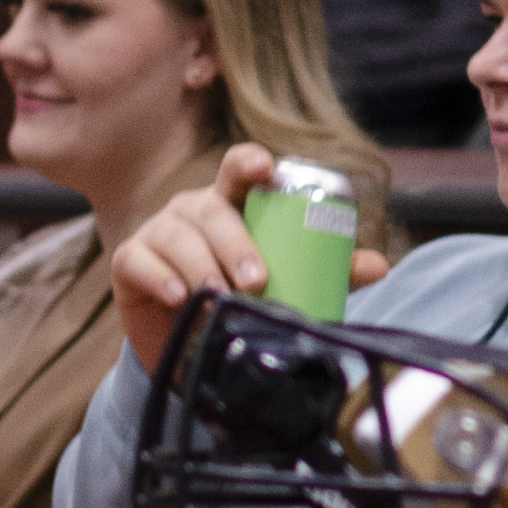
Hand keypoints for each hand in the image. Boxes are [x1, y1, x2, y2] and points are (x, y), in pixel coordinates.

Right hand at [108, 142, 389, 371]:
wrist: (194, 345)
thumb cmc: (243, 300)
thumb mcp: (289, 284)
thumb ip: (329, 272)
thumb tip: (378, 265)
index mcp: (234, 205)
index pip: (239, 170)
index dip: (249, 163)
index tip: (264, 168)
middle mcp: (194, 209)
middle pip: (210, 209)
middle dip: (234, 241)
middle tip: (257, 279)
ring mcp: (159, 231)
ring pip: (177, 234)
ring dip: (201, 265)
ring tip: (220, 295)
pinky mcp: (130, 261)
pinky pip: (139, 260)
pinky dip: (161, 278)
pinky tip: (178, 296)